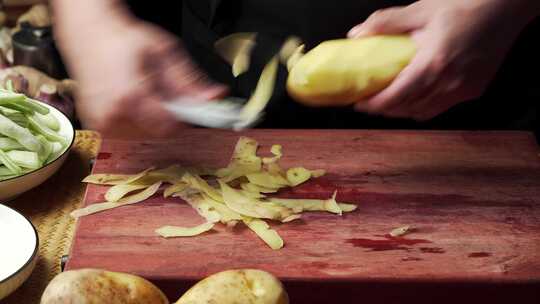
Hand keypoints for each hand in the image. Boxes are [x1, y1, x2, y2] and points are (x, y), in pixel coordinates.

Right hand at [56, 12, 226, 137]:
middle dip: (168, 117)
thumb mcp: (165, 52)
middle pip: (159, 134)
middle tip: (163, 93)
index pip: (171, 128)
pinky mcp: (95, 125)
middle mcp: (113, 114)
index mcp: (131, 97)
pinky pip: (128, 134)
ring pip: (144, 136)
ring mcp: (101, 122)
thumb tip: (215, 98)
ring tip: (143, 93)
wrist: (87, 31)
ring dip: (152, 120)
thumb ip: (190, 81)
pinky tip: (131, 100)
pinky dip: (136, 120)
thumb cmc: (123, 38)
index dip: (184, 119)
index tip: (189, 108)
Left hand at [348, 0, 536, 120]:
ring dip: (402, 110)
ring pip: (423, 113)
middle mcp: (448, 83)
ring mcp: (463, 90)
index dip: (374, 105)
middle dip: (384, 109)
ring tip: (388, 101)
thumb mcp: (421, 10)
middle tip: (369, 101)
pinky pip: (441, 108)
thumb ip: (386, 23)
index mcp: (432, 64)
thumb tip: (357, 34)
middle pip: (406, 109)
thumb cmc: (465, 6)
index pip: (395, 97)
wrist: (505, 8)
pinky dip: (423, 107)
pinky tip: (415, 97)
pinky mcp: (473, 91)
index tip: (358, 103)